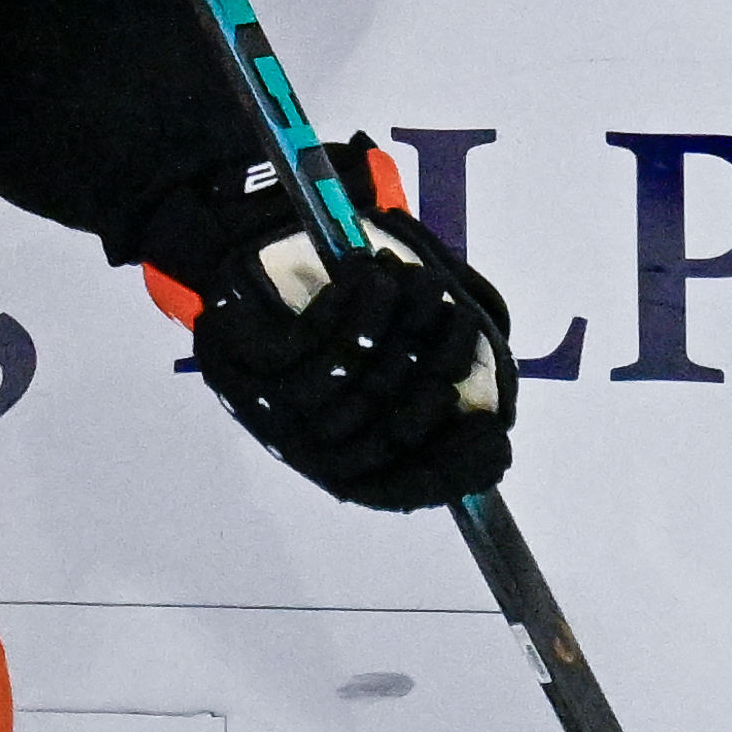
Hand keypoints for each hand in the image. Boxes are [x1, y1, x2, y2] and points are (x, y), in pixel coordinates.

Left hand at [153, 140, 515, 512]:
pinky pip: (313, 342)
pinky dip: (352, 305)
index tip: (494, 438)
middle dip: (432, 374)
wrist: (256, 241)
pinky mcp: (237, 356)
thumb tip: (492, 420)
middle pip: (378, 438)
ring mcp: (261, 403)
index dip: (448, 472)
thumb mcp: (406, 339)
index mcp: (333, 453)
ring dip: (396, 325)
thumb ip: (445, 377)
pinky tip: (366, 274)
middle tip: (457, 317)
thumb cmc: (343, 299)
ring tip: (418, 280)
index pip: (391, 489)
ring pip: (349, 383)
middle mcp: (296, 442)